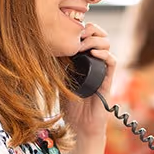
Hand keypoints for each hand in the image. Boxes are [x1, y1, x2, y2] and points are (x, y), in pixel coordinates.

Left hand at [63, 22, 116, 137]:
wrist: (79, 126)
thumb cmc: (69, 106)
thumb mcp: (57, 81)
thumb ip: (54, 67)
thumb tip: (42, 50)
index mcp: (84, 60)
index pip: (88, 36)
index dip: (83, 27)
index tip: (70, 28)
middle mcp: (94, 62)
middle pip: (100, 36)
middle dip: (91, 30)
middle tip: (79, 34)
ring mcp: (102, 71)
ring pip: (108, 45)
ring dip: (96, 40)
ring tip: (84, 43)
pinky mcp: (108, 81)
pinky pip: (112, 63)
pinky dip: (105, 54)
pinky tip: (94, 53)